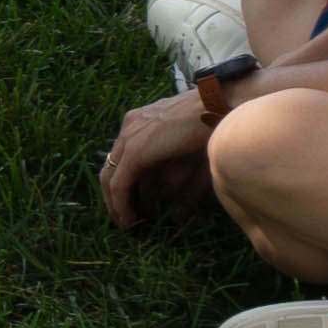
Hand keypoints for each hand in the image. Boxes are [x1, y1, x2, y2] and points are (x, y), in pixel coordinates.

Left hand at [98, 93, 216, 233]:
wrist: (218, 105)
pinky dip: (121, 204)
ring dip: (114, 203)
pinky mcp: (136, 152)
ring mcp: (130, 137)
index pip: (120, 154)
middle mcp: (130, 126)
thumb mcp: (191, 152)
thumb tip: (178, 211)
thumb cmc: (214, 124)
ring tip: (123, 223)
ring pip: (109, 177)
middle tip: (116, 215)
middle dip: (110, 194)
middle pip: (110, 165)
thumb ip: (179, 178)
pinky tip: (128, 220)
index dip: (118, 178)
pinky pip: (120, 184)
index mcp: (140, 120)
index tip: (120, 199)